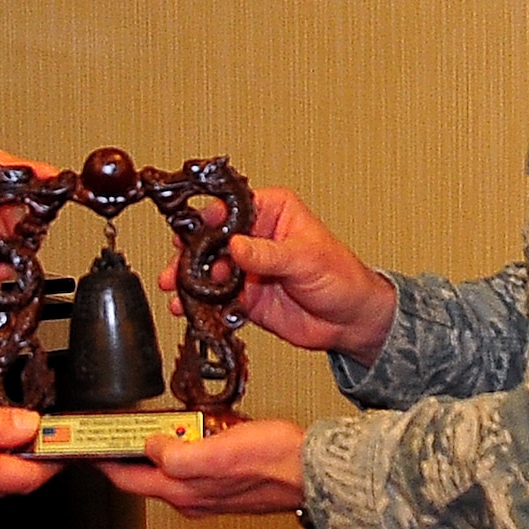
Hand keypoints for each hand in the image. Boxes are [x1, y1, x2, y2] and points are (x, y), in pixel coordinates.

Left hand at [0, 138, 55, 307]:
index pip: (0, 162)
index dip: (26, 171)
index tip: (46, 180)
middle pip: (20, 193)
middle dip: (29, 211)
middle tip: (27, 227)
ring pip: (22, 223)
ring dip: (22, 240)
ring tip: (9, 253)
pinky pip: (12, 252)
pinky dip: (12, 263)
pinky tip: (1, 270)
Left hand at [99, 419, 307, 517]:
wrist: (313, 470)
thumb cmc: (274, 461)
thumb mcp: (219, 452)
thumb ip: (179, 455)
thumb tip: (151, 447)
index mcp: (183, 491)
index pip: (128, 480)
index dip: (102, 462)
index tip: (83, 447)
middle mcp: (191, 496)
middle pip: (143, 476)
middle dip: (123, 453)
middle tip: (107, 428)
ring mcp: (207, 490)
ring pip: (165, 469)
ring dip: (151, 448)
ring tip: (139, 425)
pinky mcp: (222, 480)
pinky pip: (188, 463)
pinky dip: (179, 446)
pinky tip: (187, 429)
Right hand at [159, 185, 396, 366]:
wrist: (351, 320)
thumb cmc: (341, 276)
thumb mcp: (306, 258)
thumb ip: (268, 254)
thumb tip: (235, 245)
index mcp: (272, 211)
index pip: (231, 207)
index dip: (209, 219)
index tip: (192, 233)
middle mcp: (254, 237)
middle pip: (212, 239)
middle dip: (191, 253)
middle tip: (178, 267)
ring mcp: (247, 267)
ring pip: (209, 269)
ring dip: (191, 280)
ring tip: (177, 289)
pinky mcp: (244, 296)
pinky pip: (216, 298)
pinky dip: (201, 304)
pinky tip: (189, 309)